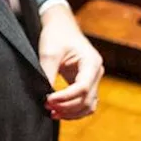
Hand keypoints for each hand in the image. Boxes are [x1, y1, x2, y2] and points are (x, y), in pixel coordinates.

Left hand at [38, 4, 104, 119]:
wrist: (61, 27)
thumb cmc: (57, 36)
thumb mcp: (50, 52)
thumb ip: (48, 73)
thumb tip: (45, 95)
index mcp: (91, 62)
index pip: (82, 87)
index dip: (65, 98)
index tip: (48, 100)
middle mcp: (96, 72)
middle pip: (86, 99)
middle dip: (66, 107)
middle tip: (46, 106)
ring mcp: (94, 80)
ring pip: (88, 106)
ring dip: (71, 113)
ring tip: (52, 113)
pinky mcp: (87, 84)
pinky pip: (85, 104)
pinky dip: (74, 111)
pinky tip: (59, 111)